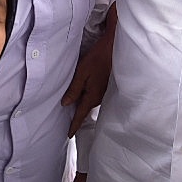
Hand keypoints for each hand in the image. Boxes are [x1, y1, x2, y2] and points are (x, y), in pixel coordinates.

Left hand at [62, 8, 114, 132]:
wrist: (116, 47)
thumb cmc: (99, 57)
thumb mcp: (82, 72)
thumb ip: (74, 89)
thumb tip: (65, 104)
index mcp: (92, 96)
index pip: (81, 114)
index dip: (74, 125)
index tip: (69, 134)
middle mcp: (100, 97)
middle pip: (86, 109)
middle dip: (78, 116)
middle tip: (68, 124)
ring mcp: (105, 92)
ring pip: (91, 102)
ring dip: (83, 105)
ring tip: (74, 109)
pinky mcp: (107, 86)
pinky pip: (96, 96)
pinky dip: (89, 97)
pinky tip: (85, 94)